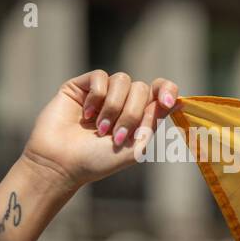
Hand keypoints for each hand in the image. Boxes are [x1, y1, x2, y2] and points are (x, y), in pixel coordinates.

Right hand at [19, 70, 180, 191]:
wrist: (62, 163)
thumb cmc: (98, 160)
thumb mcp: (135, 147)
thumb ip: (153, 123)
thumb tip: (177, 101)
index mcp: (140, 115)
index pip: (161, 90)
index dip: (167, 90)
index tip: (167, 102)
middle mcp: (123, 101)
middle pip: (141, 88)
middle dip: (131, 113)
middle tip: (116, 135)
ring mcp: (102, 92)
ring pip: (122, 80)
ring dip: (114, 107)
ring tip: (100, 128)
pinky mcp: (81, 86)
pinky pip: (100, 77)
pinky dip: (97, 97)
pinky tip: (86, 114)